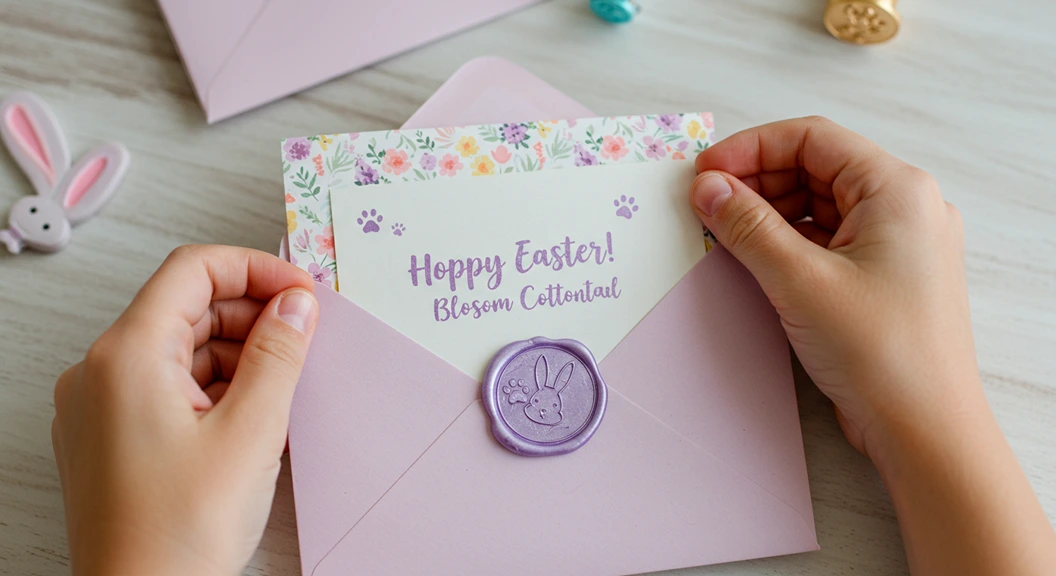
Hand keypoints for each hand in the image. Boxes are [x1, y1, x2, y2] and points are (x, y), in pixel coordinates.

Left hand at [52, 245, 318, 575]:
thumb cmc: (178, 537)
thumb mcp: (251, 433)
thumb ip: (279, 354)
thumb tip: (296, 304)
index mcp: (125, 358)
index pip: (193, 270)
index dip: (256, 269)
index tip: (301, 290)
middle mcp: (100, 373)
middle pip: (186, 308)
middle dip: (251, 314)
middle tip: (305, 335)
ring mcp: (102, 407)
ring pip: (180, 349)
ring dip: (238, 353)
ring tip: (284, 383)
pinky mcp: (115, 437)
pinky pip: (169, 386)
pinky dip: (216, 386)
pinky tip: (254, 413)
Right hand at [691, 116, 973, 455]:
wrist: (924, 431)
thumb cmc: (880, 353)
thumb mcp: (799, 280)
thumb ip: (747, 225)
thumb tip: (707, 187)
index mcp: (897, 190)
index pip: (812, 139)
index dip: (750, 148)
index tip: (704, 172)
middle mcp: (904, 207)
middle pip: (814, 169)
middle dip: (755, 181)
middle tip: (704, 204)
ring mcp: (896, 244)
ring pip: (817, 206)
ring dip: (767, 214)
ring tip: (721, 233)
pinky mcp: (882, 278)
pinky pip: (826, 241)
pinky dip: (786, 243)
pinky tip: (751, 258)